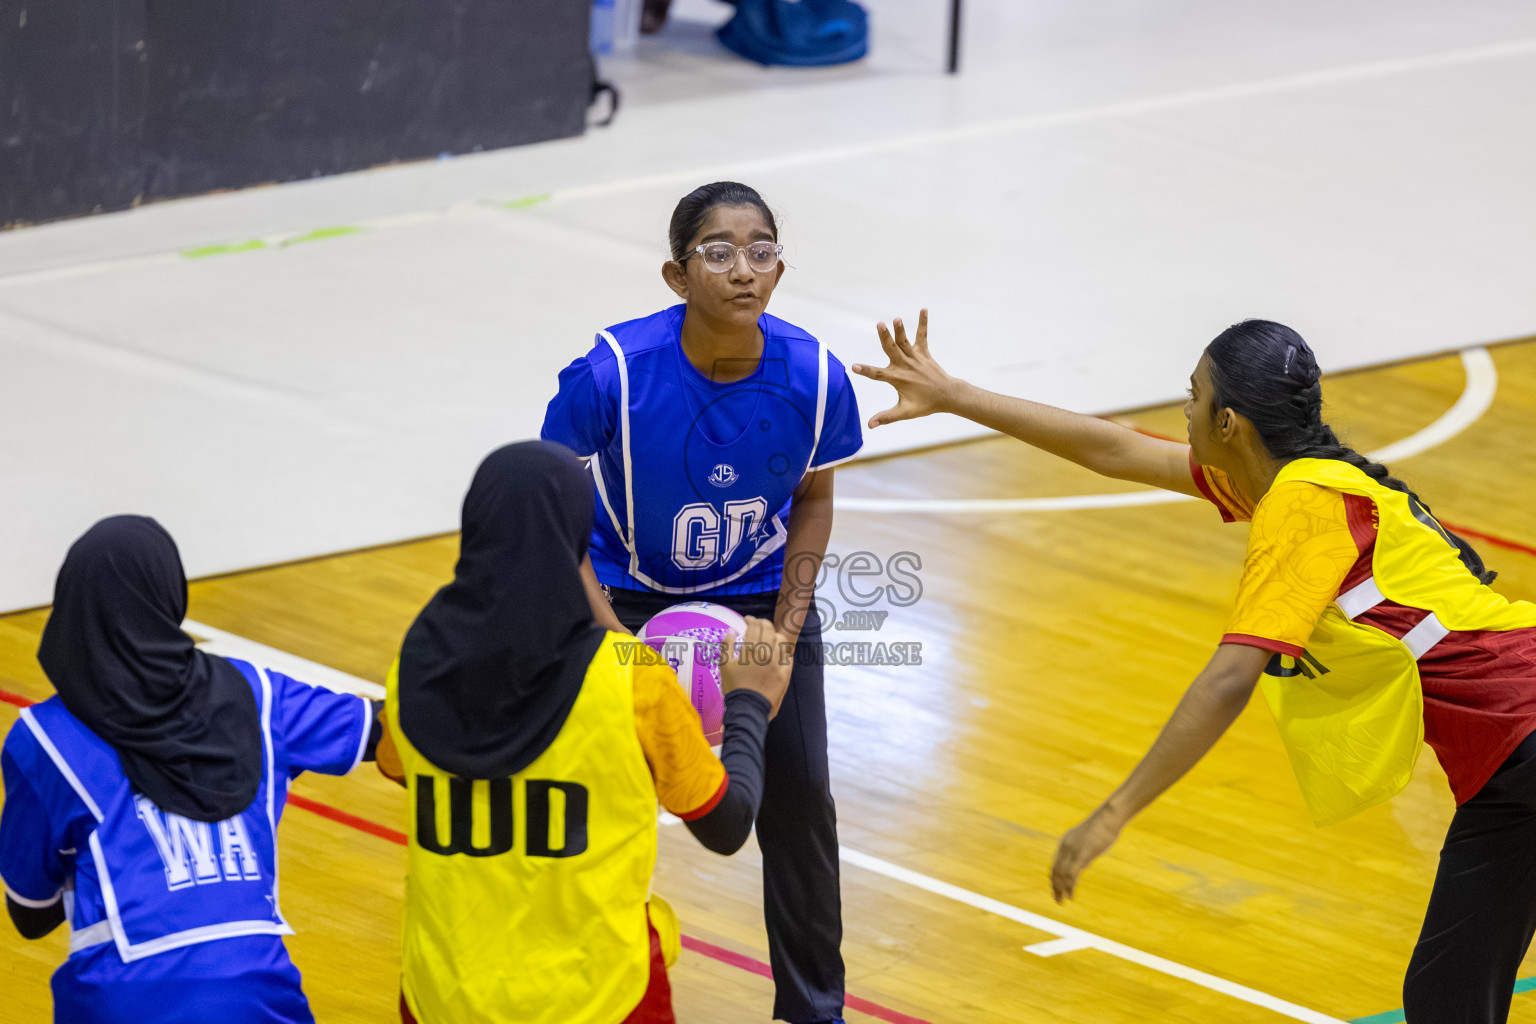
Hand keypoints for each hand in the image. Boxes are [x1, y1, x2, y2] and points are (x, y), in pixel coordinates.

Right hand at [718, 616, 792, 718]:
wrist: (748, 708)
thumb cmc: (733, 687)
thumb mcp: (724, 665)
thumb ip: (726, 645)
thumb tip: (730, 630)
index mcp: (751, 650)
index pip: (755, 626)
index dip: (751, 620)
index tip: (748, 620)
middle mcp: (766, 654)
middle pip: (768, 629)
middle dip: (763, 623)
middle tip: (758, 624)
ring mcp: (777, 663)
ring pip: (780, 640)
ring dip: (773, 636)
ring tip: (768, 638)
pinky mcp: (785, 673)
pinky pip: (788, 657)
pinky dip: (782, 653)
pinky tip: (777, 654)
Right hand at [850, 309, 960, 427]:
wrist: (947, 395)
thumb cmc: (925, 404)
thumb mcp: (905, 412)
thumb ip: (887, 417)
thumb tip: (869, 425)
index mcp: (897, 378)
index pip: (877, 374)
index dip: (865, 371)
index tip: (854, 367)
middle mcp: (905, 366)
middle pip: (892, 349)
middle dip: (885, 337)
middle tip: (880, 325)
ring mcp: (915, 358)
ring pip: (904, 341)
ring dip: (900, 329)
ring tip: (896, 318)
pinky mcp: (924, 353)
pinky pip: (922, 336)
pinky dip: (923, 323)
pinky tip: (923, 309)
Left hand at [1049, 806, 1123, 903]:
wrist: (1107, 818)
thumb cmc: (1102, 828)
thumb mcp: (1087, 842)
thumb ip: (1082, 853)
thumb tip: (1082, 864)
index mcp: (1065, 843)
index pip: (1055, 865)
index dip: (1054, 879)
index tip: (1056, 890)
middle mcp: (1065, 847)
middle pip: (1055, 871)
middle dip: (1055, 887)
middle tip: (1057, 900)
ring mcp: (1071, 850)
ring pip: (1061, 875)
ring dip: (1061, 889)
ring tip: (1063, 900)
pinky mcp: (1080, 854)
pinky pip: (1071, 874)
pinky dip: (1070, 886)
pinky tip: (1071, 894)